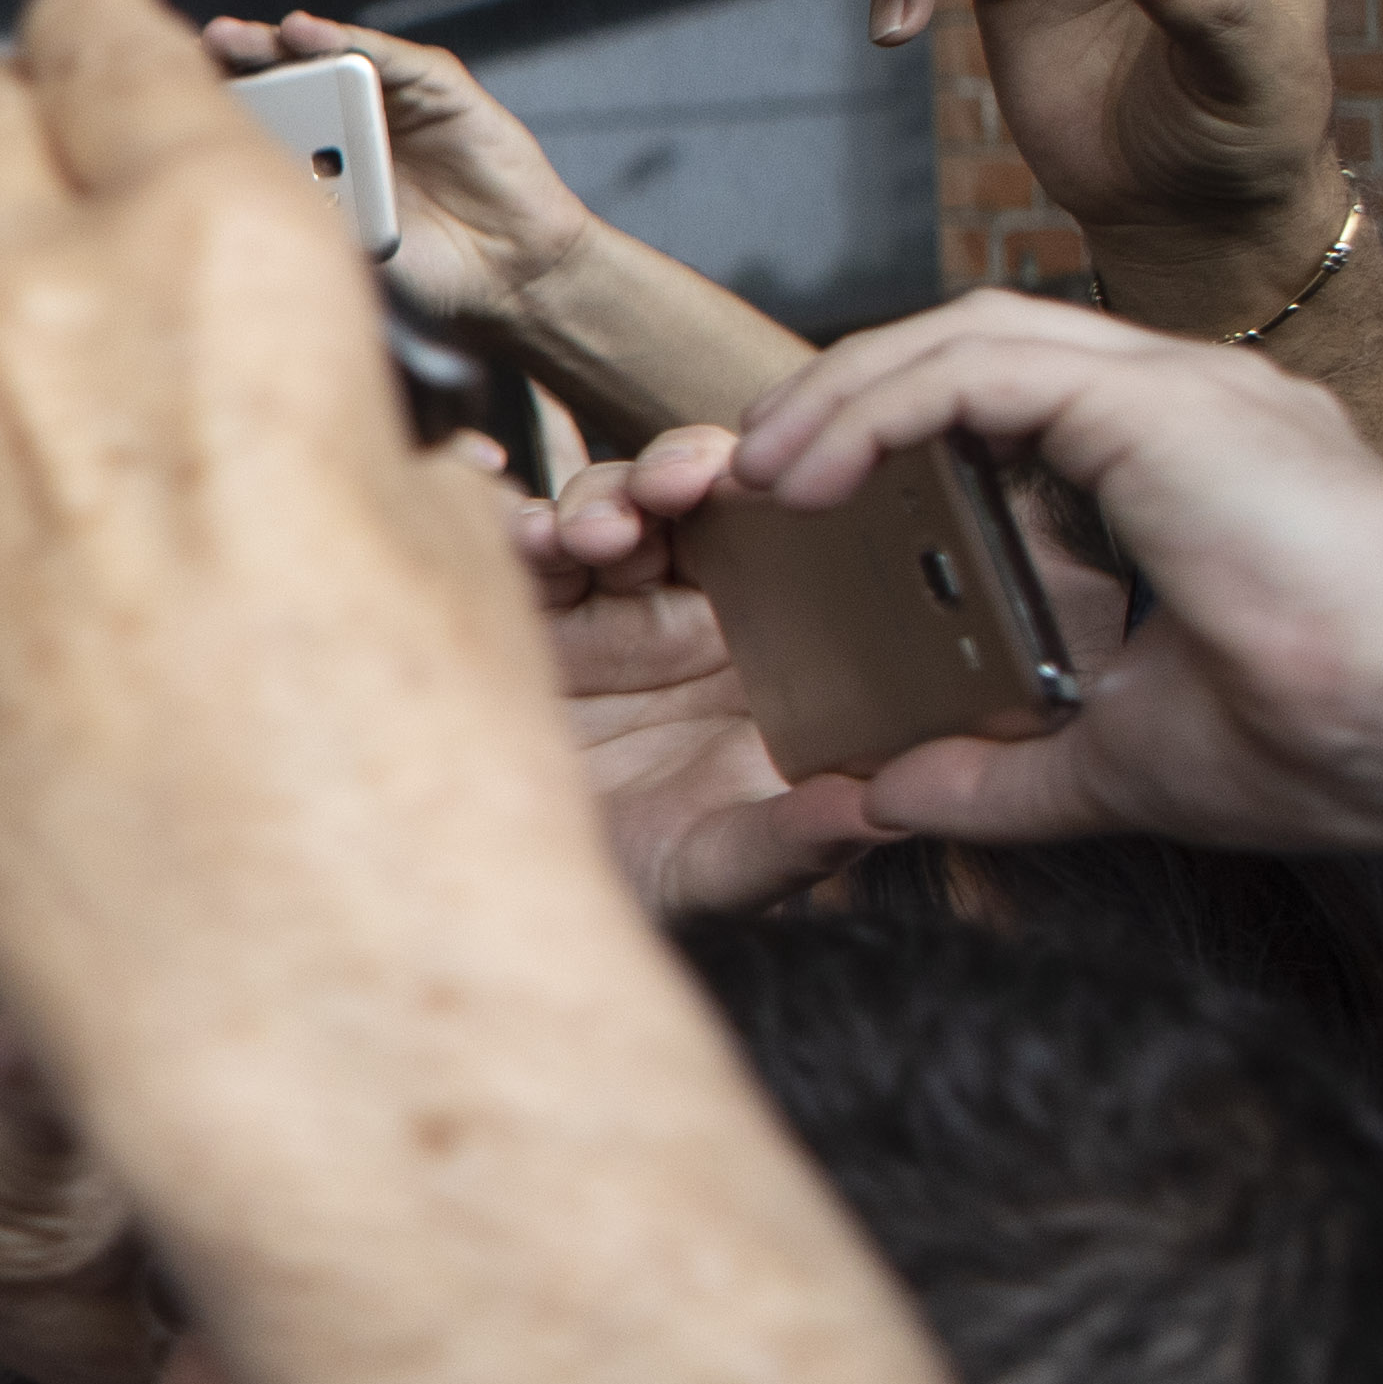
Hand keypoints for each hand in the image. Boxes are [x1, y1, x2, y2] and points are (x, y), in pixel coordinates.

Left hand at [0, 0, 590, 1141]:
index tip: (91, 53)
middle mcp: (34, 318)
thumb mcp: (429, 521)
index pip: (106, 50)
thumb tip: (299, 399)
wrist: (285, 982)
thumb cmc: (401, 778)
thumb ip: (319, 412)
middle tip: (21, 172)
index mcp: (216, 251)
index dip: (100, 47)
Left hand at [201, 10, 590, 342]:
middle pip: (283, 83)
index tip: (157, 99)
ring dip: (280, 43)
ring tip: (235, 37)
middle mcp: (349, 127)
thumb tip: (210, 197)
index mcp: (314, 166)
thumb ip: (292, 215)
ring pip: (331, 59)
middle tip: (194, 50)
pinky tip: (308, 34)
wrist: (507, 285)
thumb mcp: (336, 250)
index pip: (255, 124)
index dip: (212, 107)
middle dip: (236, 65)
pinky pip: (395, 59)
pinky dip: (353, 41)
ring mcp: (397, 105)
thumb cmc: (419, 280)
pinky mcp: (445, 93)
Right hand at [510, 449, 881, 912]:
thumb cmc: (652, 882)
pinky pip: (507, 541)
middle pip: (682, 497)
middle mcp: (677, 610)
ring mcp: (595, 608)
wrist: (534, 912)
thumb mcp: (733, 865)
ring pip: (596, 505)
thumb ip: (800, 837)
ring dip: (594, 497)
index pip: (774, 536)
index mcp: (756, 642)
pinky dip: (501, 509)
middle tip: (677, 486)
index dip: (767, 496)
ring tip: (585, 534)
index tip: (756, 490)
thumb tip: (881, 809)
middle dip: (675, 471)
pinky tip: (504, 515)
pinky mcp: (517, 617)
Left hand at [703, 287, 1382, 885]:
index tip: (800, 509)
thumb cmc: (1327, 743)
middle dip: (846, 396)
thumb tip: (885, 799)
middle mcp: (1181, 403)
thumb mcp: (1117, 762)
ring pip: (966, 335)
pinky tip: (805, 476)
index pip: (1009, 404)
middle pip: (974, 347)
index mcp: (1177, 466)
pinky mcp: (1164, 403)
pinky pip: (980, 369)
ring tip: (755, 471)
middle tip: (748, 475)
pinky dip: (878, 407)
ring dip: (842, 393)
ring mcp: (1179, 389)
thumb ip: (999, 772)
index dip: (893, 433)